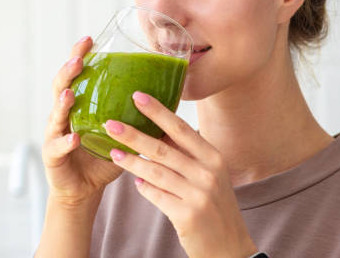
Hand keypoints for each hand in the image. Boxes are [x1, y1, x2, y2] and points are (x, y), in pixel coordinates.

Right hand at [41, 36, 123, 207]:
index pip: (76, 74)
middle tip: (78, 60)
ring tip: (70, 94)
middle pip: (60, 87)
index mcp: (79, 105)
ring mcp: (54, 135)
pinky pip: (57, 147)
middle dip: (68, 72)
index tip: (88, 40)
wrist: (85, 187)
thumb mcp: (121, 131)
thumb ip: (135, 113)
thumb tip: (169, 95)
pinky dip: (66, 142)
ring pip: (55, 115)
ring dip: (62, 104)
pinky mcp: (52, 156)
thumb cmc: (103, 155)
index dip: (79, 55)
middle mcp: (62, 115)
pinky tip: (74, 138)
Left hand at [103, 91, 257, 257]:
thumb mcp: (210, 175)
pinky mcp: (187, 215)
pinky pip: (156, 195)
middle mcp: (207, 173)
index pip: (181, 128)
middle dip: (134, 134)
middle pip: (163, 148)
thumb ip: (187, 155)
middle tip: (110, 123)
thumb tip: (155, 133)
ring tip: (113, 152)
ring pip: (155, 171)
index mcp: (214, 157)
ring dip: (131, 161)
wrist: (229, 247)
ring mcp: (198, 194)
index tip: (137, 96)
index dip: (158, 111)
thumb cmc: (215, 206)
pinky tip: (134, 181)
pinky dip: (143, 187)